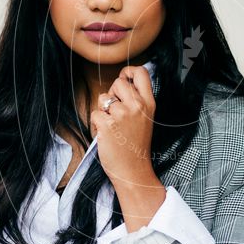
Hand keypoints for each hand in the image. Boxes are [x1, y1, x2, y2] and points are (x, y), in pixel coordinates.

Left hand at [90, 65, 156, 190]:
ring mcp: (122, 115)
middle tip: (116, 111)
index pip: (141, 72)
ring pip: (103, 98)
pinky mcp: (108, 124)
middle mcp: (137, 106)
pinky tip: (106, 134)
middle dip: (112, 93)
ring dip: (103, 111)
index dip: (128, 72)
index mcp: (149, 104)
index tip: (124, 79)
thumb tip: (121, 83)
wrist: (133, 171)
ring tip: (113, 126)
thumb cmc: (136, 146)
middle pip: (118, 82)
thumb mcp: (145, 119)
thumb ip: (136, 100)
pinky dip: (97, 124)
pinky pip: (95, 113)